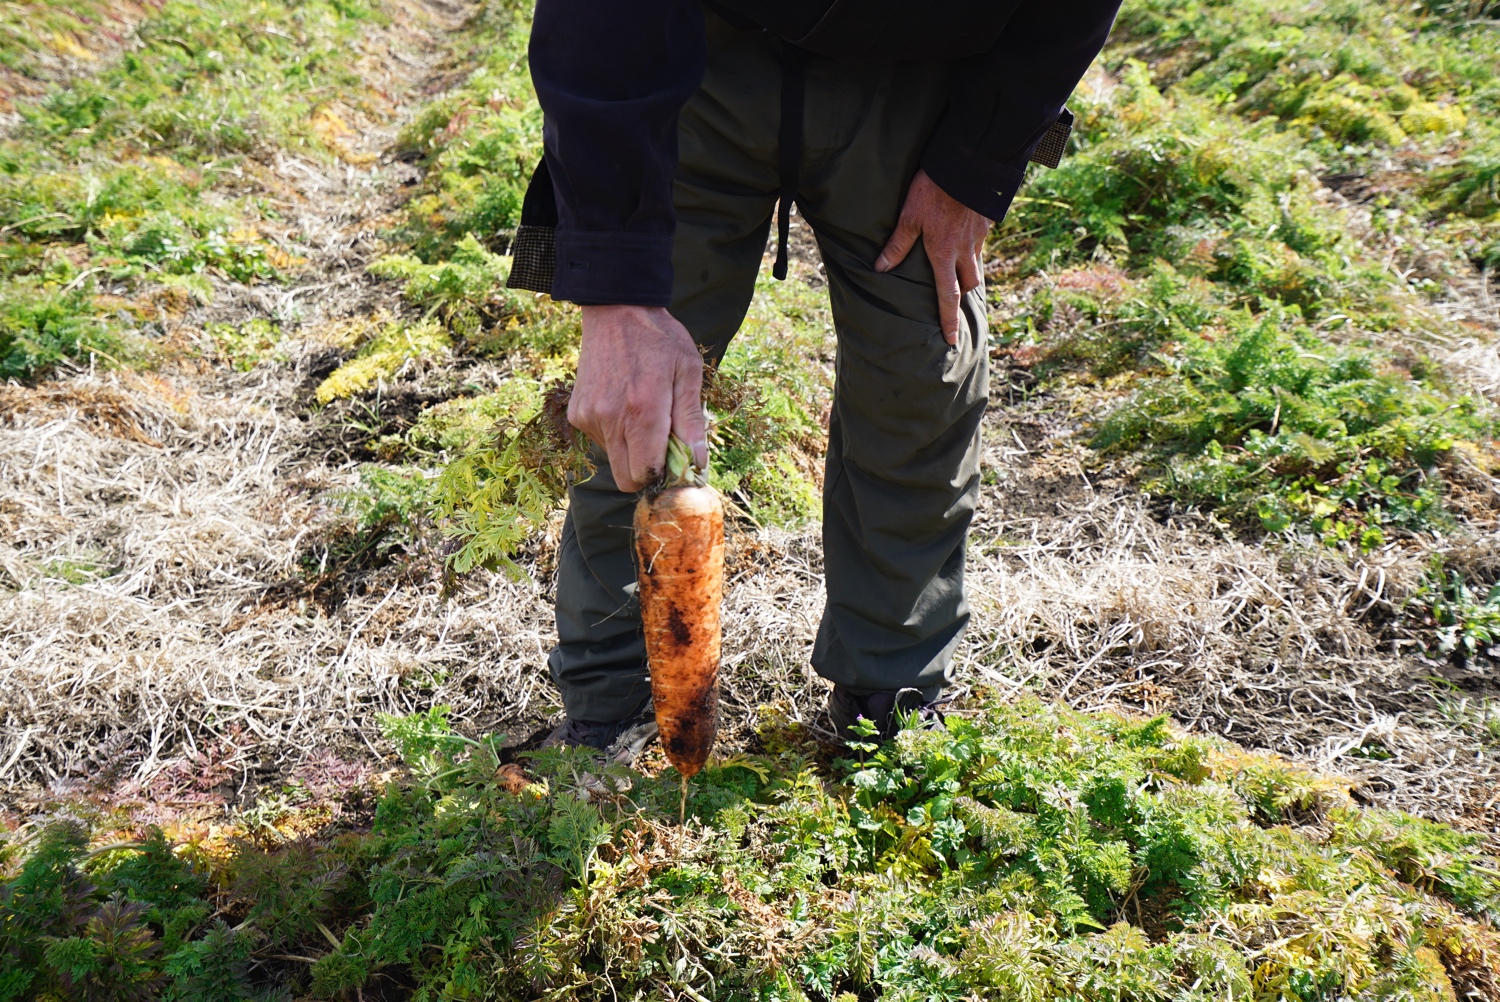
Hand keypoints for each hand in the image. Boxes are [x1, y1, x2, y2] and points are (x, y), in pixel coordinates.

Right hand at [569, 305, 707, 492]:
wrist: (616, 309)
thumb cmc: (660, 339)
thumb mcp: (688, 372)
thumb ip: (691, 421)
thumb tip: (697, 463)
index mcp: (642, 411)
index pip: (645, 474)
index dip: (663, 475)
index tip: (674, 460)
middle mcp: (610, 419)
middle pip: (625, 479)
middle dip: (646, 471)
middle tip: (661, 443)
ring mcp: (589, 417)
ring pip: (614, 460)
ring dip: (631, 449)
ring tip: (642, 411)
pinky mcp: (577, 413)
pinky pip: (601, 441)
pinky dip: (616, 433)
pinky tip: (623, 403)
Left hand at [875, 169, 992, 344]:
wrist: (967, 163)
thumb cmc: (934, 190)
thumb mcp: (909, 216)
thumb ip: (897, 244)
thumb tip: (881, 268)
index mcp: (944, 253)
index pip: (948, 296)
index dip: (948, 319)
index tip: (952, 339)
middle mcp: (964, 250)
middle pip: (968, 284)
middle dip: (962, 296)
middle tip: (955, 303)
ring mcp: (978, 236)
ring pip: (976, 264)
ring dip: (968, 272)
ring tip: (959, 273)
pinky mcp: (986, 222)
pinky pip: (979, 242)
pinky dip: (972, 248)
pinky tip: (963, 239)